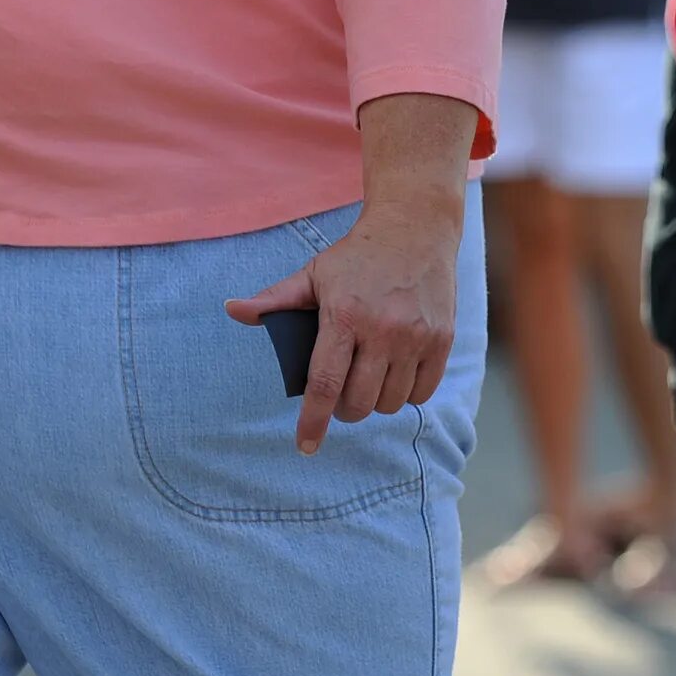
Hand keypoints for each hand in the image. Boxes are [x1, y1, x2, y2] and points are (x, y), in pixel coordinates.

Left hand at [226, 197, 461, 454]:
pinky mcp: (442, 340)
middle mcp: (382, 329)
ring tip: (369, 381)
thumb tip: (233, 310)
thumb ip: (275, 299)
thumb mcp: (313, 274)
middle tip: (340, 395)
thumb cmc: (357, 256)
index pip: (325, 384)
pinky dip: (406, 395)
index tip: (305, 446)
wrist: (415, 228)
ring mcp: (416, 336)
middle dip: (344, 409)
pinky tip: (395, 376)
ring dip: (375, 402)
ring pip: (391, 403)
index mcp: (344, 316)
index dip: (313, 421)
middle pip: (359, 402)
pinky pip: (422, 392)